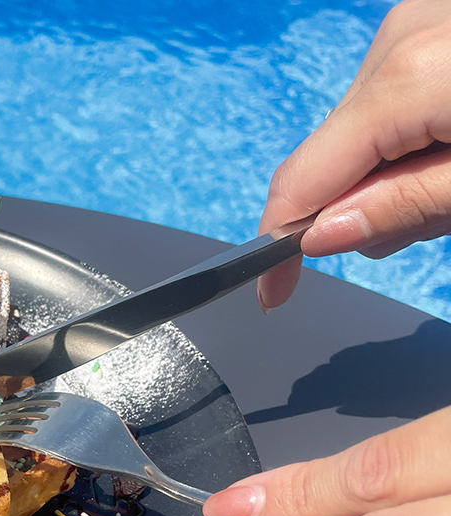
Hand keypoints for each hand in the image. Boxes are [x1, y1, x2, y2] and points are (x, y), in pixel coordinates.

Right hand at [257, 0, 450, 309]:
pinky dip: (421, 133)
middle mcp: (399, 39)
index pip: (301, 179)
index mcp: (408, 78)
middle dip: (366, 204)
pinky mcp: (437, 21)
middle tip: (438, 223)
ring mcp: (418, 21)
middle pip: (334, 153)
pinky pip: (398, 95)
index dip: (278, 245)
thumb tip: (320, 238)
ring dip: (400, 170)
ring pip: (367, 127)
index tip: (275, 294)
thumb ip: (402, 209)